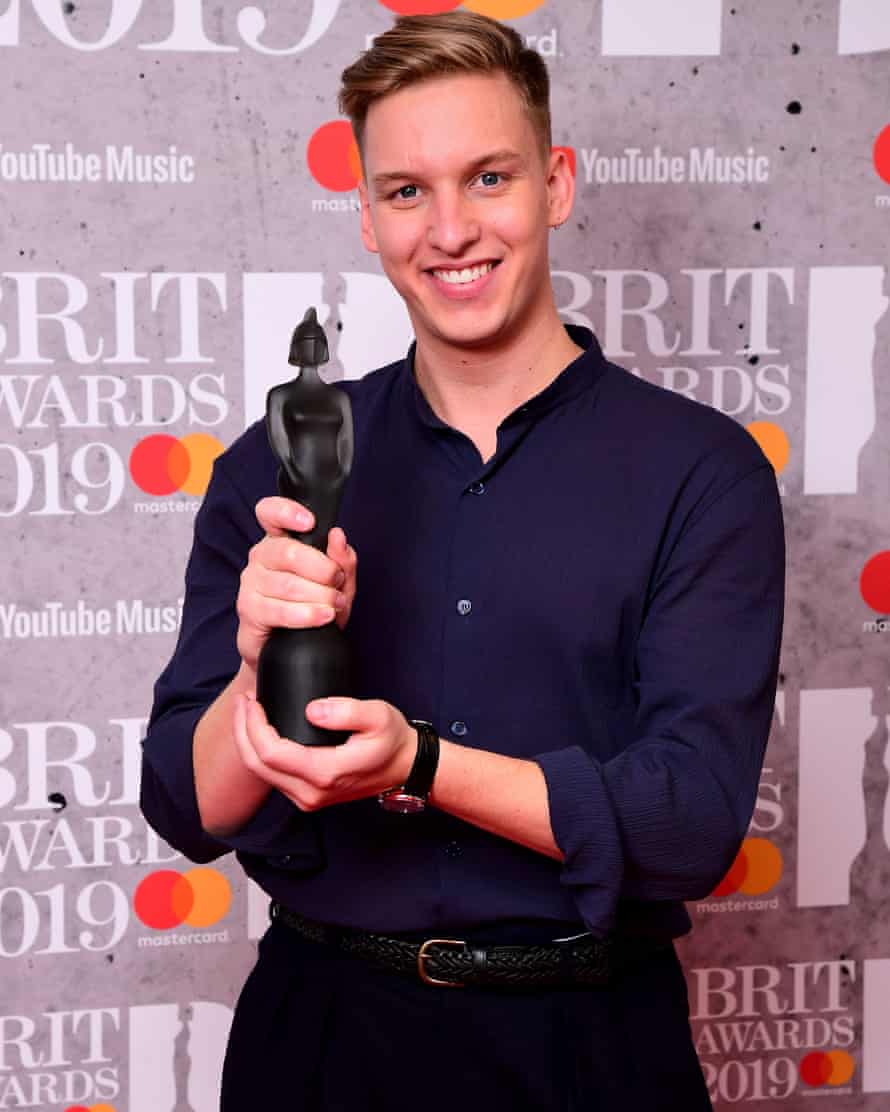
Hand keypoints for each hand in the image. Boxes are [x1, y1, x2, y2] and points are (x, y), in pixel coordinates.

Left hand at [231, 694, 416, 810]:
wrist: (405, 768)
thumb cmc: (392, 740)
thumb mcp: (379, 715)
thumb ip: (347, 711)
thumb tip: (312, 709)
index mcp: (324, 773)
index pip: (271, 752)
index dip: (253, 725)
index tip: (253, 699)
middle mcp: (310, 793)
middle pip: (257, 765)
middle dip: (242, 730)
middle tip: (243, 700)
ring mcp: (307, 798)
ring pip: (261, 773)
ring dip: (248, 741)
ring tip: (248, 710)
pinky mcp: (307, 796)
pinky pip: (272, 776)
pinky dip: (260, 751)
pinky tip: (262, 729)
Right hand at [235, 497, 357, 671]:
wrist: (293, 648)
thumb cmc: (313, 607)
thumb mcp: (339, 583)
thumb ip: (342, 560)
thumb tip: (337, 536)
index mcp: (280, 540)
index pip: (270, 512)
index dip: (287, 511)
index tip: (310, 523)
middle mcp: (261, 557)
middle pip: (288, 552)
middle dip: (322, 570)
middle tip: (337, 583)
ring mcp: (251, 583)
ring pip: (288, 584)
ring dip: (320, 596)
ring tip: (334, 604)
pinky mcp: (249, 610)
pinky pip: (280, 610)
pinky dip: (307, 614)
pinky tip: (323, 617)